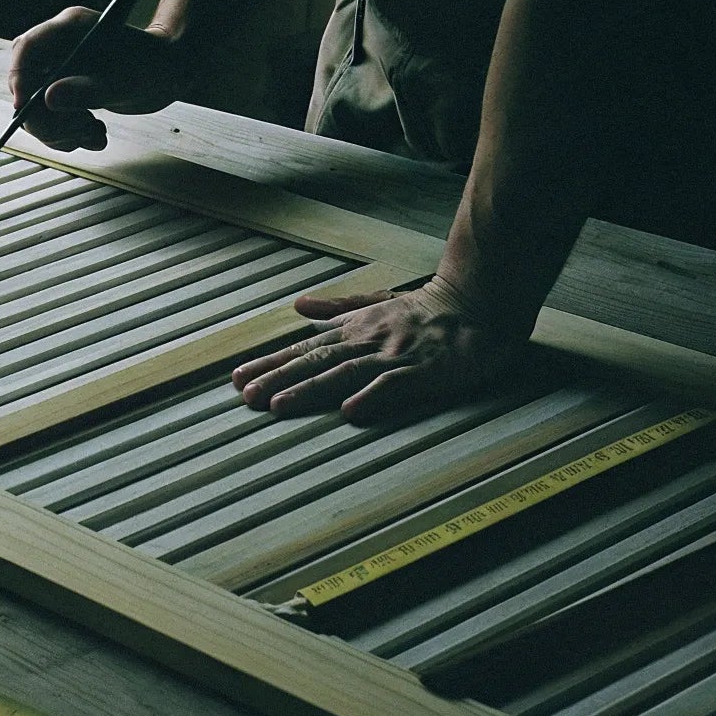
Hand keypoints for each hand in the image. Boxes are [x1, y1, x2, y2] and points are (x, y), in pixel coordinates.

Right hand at [7, 7, 189, 150]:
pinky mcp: (65, 92)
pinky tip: (95, 134)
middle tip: (78, 131)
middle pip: (26, 85)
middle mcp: (58, 48)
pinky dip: (70, 136)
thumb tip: (48, 99)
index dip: (19, 78)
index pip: (26, 48)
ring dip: (61, 132)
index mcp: (69, 29)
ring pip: (36, 110)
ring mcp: (59, 71)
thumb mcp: (126, 80)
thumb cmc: (154, 64)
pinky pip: (51, 121)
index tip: (24, 108)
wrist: (169, 72)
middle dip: (46, 118)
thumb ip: (88, 90)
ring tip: (94, 133)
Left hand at [230, 279, 528, 423]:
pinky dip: (372, 397)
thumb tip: (300, 306)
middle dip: (278, 379)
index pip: (304, 349)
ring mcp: (394, 357)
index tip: (237, 378)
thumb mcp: (377, 303)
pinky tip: (350, 412)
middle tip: (245, 396)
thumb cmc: (427, 310)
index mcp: (355, 330)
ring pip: (344, 373)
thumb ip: (339, 309)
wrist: (478, 304)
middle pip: (315, 362)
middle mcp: (367, 342)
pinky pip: (395, 385)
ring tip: (278, 405)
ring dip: (310, 390)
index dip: (270, 364)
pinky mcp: (424, 371)